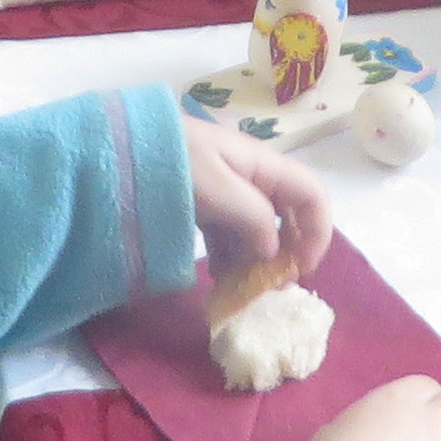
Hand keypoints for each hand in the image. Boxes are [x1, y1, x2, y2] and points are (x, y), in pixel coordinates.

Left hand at [182, 115, 334, 278]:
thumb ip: (255, 220)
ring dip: (255, 260)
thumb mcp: (219, 191)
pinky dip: (229, 256)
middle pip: (287, 215)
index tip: (303, 269)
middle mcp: (252, 177)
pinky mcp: (205, 204)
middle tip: (272, 287)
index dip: (318, 232)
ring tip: (241, 291)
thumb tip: (274, 250)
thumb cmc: (177, 163)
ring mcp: (227, 191)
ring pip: (257, 229)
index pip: (312, 195)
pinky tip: (218, 279)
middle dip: (286, 252)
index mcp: (264, 166)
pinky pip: (229, 233)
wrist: (122, 149)